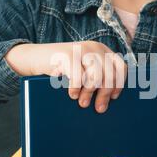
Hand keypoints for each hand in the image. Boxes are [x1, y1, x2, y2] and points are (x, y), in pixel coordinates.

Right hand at [5, 41, 127, 112]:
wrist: (36, 58)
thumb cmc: (62, 70)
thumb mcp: (83, 71)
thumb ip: (97, 77)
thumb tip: (109, 101)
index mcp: (102, 51)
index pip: (120, 67)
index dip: (119, 84)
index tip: (113, 98)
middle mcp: (94, 47)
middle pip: (109, 74)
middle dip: (104, 94)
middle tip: (99, 109)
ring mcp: (81, 49)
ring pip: (96, 76)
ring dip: (90, 93)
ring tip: (82, 103)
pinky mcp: (67, 54)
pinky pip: (78, 77)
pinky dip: (76, 89)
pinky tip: (72, 95)